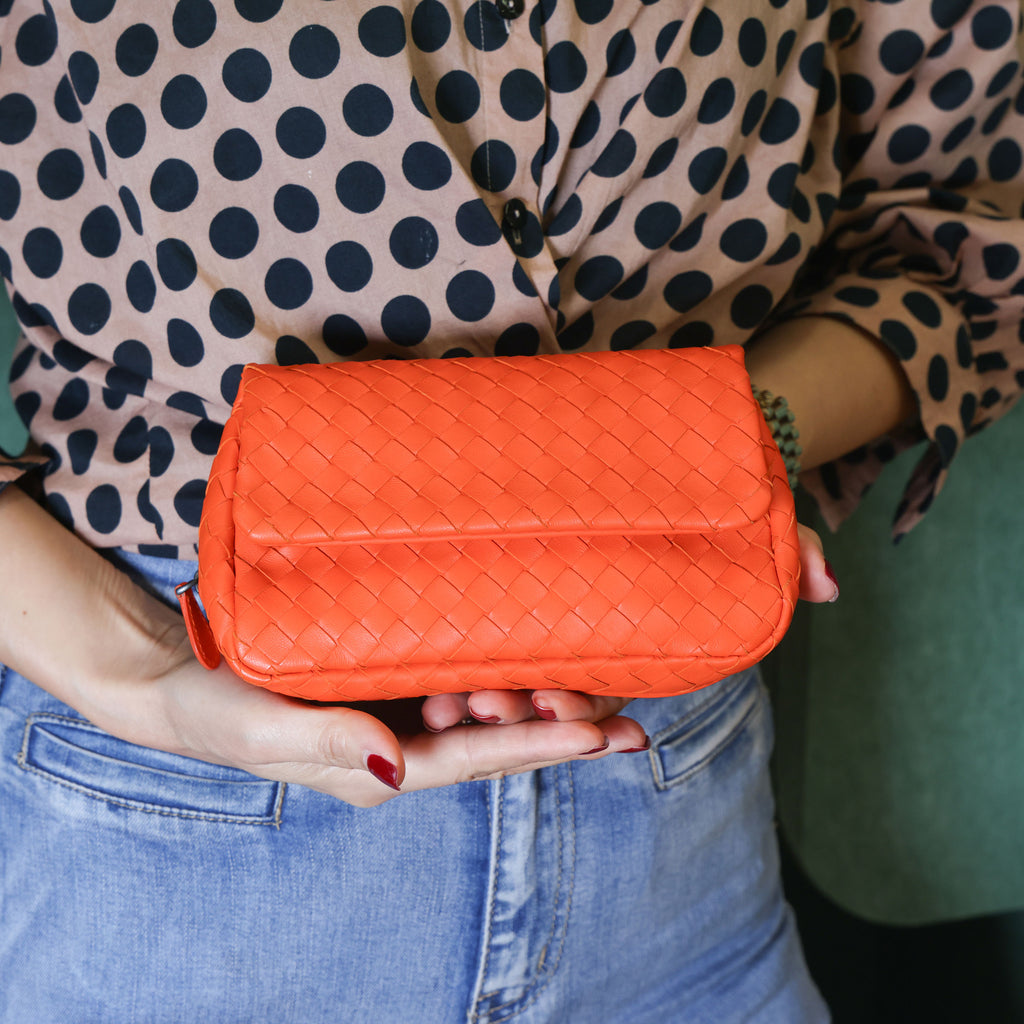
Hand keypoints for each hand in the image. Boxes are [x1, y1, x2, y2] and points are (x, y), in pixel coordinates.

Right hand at [64, 615, 643, 808]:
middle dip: (561, 728)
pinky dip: (501, 666)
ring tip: (590, 683)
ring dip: (540, 698)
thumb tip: (397, 763)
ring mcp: (403, 708)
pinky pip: (461, 674)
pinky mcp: (395, 672)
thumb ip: (328, 742)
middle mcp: (404, 743)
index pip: (476, 759)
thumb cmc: (218, 707)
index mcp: (382, 767)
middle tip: (617, 714)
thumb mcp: (264, 728)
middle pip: (498, 741)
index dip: (540, 747)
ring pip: (489, 710)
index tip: (600, 737)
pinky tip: (534, 650)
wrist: (184, 676)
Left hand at [421, 520, 838, 732]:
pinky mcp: (505, 589)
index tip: (553, 705)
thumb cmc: (706, 486)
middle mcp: (582, 637)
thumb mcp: (748, 516)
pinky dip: (449, 659)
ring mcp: (542, 617)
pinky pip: (474, 634)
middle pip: (545, 693)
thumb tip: (829, 587)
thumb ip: (788, 550)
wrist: (657, 445)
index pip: (604, 693)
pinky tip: (424, 671)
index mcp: (629, 638)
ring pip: (504, 673)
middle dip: (517, 709)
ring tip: (443, 696)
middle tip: (483, 701)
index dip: (581, 710)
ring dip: (474, 694)